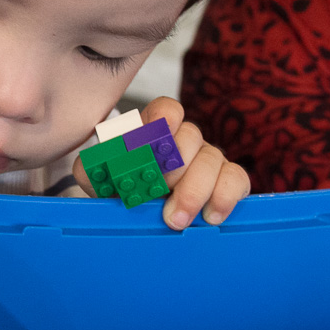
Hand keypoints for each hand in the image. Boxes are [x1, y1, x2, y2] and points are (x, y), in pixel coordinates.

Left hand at [74, 97, 250, 229]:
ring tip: (177, 219)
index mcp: (154, 132)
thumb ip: (93, 170)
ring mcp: (209, 159)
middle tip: (161, 193)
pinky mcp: (228, 180)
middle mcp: (184, 140)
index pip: (166, 109)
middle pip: (190, 136)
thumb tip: (93, 169)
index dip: (164, 117)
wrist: (143, 218)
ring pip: (213, 158)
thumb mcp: (103, 181)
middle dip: (175, 166)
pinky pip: (236, 178)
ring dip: (194, 190)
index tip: (158, 133)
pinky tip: (210, 217)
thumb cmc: (126, 194)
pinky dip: (224, 197)